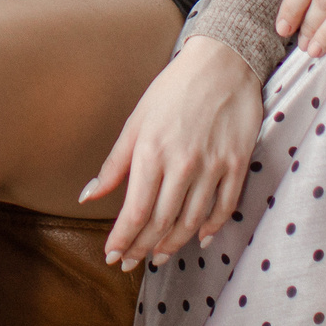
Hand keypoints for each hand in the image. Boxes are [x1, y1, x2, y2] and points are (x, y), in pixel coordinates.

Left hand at [83, 34, 262, 271]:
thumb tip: (88, 196)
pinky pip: (224, 208)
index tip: (112, 255)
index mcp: (152, 153)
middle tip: (131, 262)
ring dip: (174, 244)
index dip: (122, 239)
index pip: (134, 212)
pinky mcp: (237, 165)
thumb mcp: (136, 121)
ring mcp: (212, 167)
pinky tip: (201, 239)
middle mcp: (182, 165)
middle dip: (142, 248)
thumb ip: (114, 164)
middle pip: (160, 222)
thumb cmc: (173, 89)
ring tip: (160, 256)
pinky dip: (212, 228)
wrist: (222, 62)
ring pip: (191, 222)